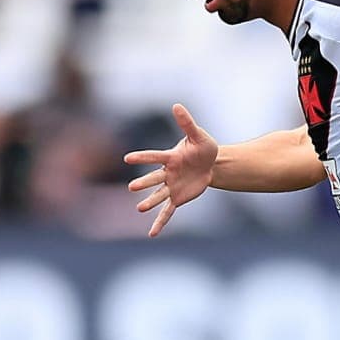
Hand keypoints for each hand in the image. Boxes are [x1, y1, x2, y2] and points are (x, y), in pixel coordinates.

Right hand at [124, 104, 217, 236]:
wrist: (212, 164)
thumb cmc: (203, 148)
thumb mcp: (199, 136)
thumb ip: (187, 123)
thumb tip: (177, 106)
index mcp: (171, 157)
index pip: (155, 156)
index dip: (142, 157)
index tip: (127, 159)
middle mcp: (168, 173)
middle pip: (154, 179)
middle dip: (144, 183)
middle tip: (132, 187)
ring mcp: (172, 187)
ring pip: (158, 196)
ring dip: (150, 202)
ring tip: (139, 208)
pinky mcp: (178, 198)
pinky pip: (168, 211)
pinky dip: (160, 222)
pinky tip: (152, 233)